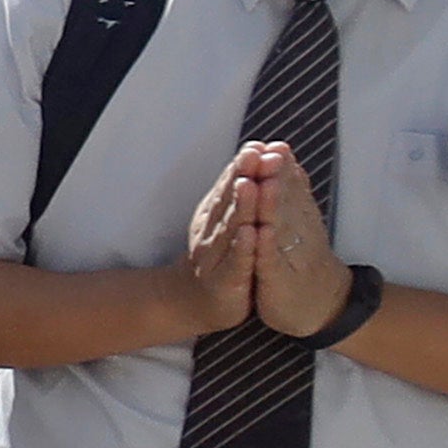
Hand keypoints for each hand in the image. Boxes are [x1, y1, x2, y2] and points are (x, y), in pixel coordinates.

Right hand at [177, 151, 267, 335]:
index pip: (229, 185)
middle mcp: (212, 231)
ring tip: (250, 184)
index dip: (241, 166)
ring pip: (231, 227)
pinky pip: (236, 262)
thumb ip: (238, 190)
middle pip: (230, 200)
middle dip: (243, 176)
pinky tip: (250, 233)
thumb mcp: (226, 219)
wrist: (191, 302)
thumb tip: (254, 152)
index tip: (256, 146)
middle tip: (255, 155)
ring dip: (242, 206)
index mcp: (215, 215)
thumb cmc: (215, 257)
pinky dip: (243, 247)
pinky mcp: (227, 281)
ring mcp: (217, 256)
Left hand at [234, 141, 351, 337]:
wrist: (322, 304)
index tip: (274, 144)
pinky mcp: (279, 279)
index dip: (282, 167)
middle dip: (277, 178)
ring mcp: (288, 256)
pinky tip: (260, 232)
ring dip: (272, 205)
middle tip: (271, 153)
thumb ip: (294, 190)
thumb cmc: (305, 258)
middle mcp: (296, 233)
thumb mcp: (299, 222)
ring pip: (279, 227)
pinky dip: (266, 246)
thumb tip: (287, 157)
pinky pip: (271, 261)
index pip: (290, 188)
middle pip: (285, 201)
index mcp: (298, 217)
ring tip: (265, 183)